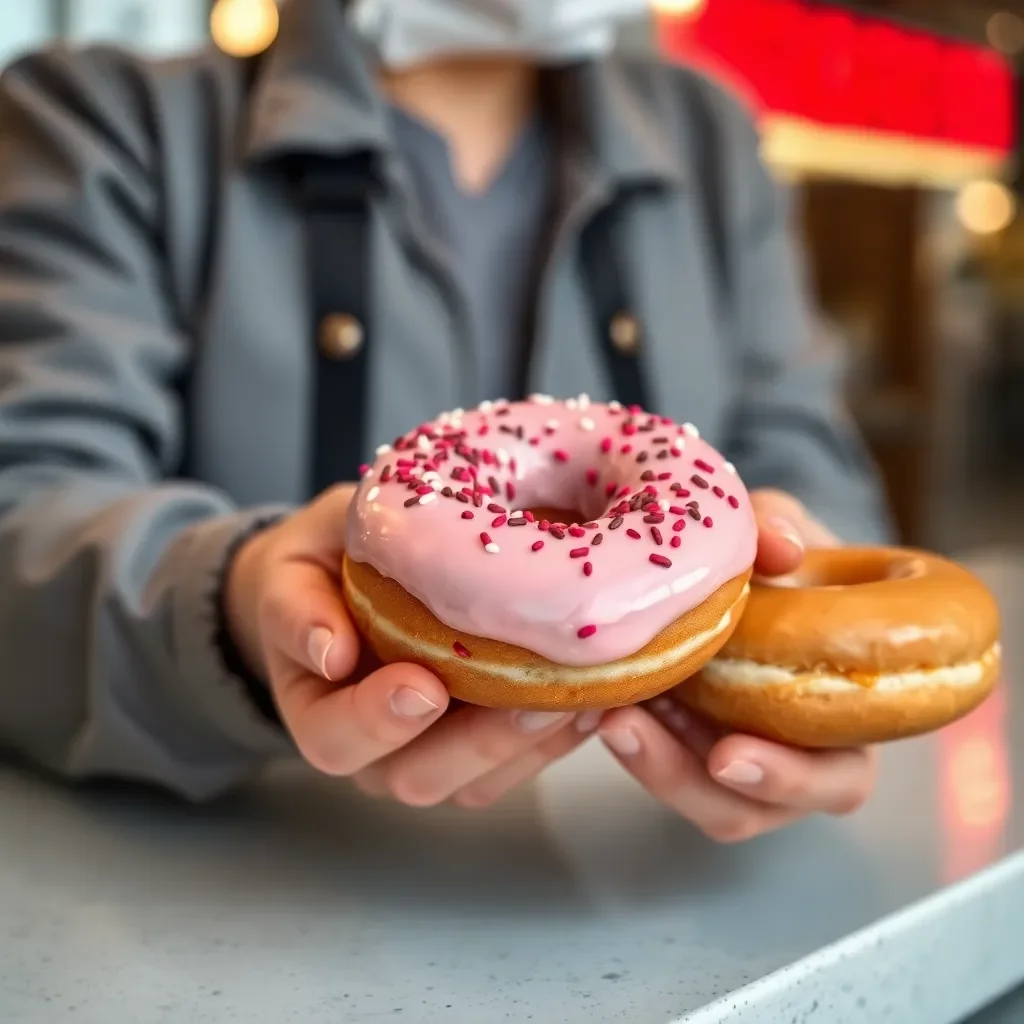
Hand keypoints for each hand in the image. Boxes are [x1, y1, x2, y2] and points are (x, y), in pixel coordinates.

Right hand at [224, 485, 598, 807]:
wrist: (346, 575)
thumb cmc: (321, 568)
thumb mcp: (294, 568)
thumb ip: (298, 605)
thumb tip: (329, 654)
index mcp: (317, 710)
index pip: (335, 739)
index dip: (378, 721)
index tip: (424, 684)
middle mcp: (372, 750)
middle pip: (417, 777)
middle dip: (481, 741)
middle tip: (533, 696)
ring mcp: (428, 752)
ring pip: (479, 780)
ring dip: (533, 744)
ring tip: (584, 694)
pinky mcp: (479, 744)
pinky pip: (519, 763)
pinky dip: (560, 736)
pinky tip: (598, 694)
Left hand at [599, 489, 877, 841]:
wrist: (731, 567)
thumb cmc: (778, 556)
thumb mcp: (779, 528)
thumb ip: (779, 530)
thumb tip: (783, 549)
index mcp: (845, 720)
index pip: (840, 778)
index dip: (792, 776)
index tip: (728, 754)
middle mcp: (794, 757)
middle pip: (751, 808)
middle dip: (691, 781)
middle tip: (627, 731)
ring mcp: (735, 759)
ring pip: (698, 800)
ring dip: (648, 763)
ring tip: (605, 712)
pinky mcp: (684, 749)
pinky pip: (659, 766)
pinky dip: (633, 740)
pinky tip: (598, 700)